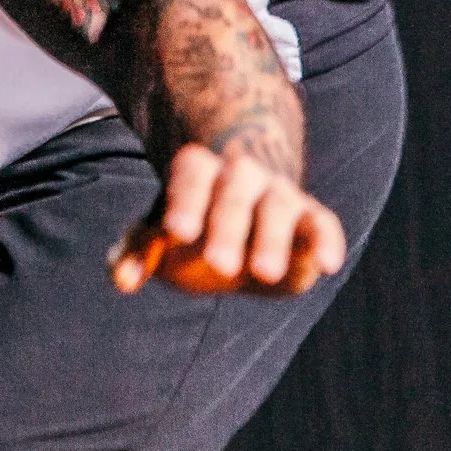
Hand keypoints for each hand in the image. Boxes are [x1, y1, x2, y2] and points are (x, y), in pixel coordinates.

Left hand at [108, 142, 347, 296]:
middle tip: (219, 265)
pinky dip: (326, 241)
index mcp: (198, 169)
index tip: (176, 232)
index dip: (184, 200)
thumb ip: (136, 252)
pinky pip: (321, 224)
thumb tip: (122, 281)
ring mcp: (278, 193)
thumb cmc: (189, 227)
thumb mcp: (157, 236)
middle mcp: (241, 173)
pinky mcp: (310, 218)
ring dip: (272, 238)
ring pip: (278, 206)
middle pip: (234, 190)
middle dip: (227, 225)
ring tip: (264, 273)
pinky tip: (328, 266)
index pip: (191, 174)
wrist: (237, 216)